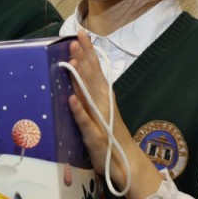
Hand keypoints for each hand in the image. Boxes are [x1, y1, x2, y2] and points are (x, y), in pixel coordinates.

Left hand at [66, 32, 160, 198]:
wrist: (126, 164)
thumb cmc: (109, 139)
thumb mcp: (96, 115)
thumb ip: (87, 98)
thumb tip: (76, 81)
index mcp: (103, 98)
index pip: (94, 71)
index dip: (87, 52)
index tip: (80, 34)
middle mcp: (102, 104)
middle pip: (92, 76)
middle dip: (84, 56)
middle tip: (76, 37)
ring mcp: (98, 119)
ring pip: (89, 93)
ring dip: (81, 75)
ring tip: (72, 57)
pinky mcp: (94, 136)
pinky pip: (85, 121)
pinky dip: (78, 110)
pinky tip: (71, 98)